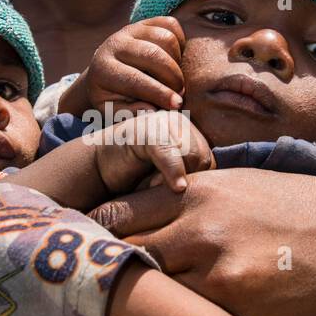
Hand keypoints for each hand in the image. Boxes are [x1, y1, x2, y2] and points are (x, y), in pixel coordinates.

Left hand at [65, 16, 186, 116]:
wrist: (106, 72)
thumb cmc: (113, 97)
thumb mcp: (115, 111)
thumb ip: (131, 113)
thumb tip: (152, 109)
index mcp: (103, 69)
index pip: (135, 80)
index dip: (160, 93)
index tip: (177, 105)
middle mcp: (114, 44)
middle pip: (153, 55)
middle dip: (173, 77)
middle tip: (180, 92)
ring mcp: (130, 29)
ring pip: (166, 38)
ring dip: (178, 61)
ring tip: (174, 77)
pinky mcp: (144, 22)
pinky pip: (171, 24)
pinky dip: (180, 42)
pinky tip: (175, 59)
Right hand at [90, 110, 214, 194]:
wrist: (95, 170)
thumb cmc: (132, 178)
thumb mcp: (166, 176)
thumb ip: (191, 176)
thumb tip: (220, 195)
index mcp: (187, 131)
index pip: (209, 162)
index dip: (196, 182)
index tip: (174, 192)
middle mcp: (178, 121)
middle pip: (203, 158)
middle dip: (188, 179)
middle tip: (159, 190)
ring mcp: (161, 121)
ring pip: (190, 155)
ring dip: (175, 178)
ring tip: (151, 185)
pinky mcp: (146, 129)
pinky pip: (170, 151)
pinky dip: (174, 170)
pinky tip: (176, 186)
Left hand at [90, 167, 315, 315]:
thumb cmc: (294, 211)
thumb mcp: (239, 187)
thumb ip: (190, 198)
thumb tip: (140, 204)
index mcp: (197, 193)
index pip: (118, 213)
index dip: (91, 232)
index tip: (73, 244)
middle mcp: (200, 227)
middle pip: (123, 252)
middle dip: (101, 266)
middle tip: (75, 279)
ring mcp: (218, 270)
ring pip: (152, 288)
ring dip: (132, 298)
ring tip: (107, 306)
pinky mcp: (238, 306)